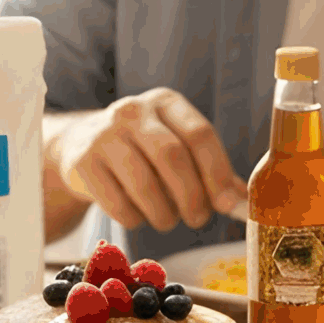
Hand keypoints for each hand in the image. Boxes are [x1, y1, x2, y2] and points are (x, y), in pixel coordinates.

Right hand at [48, 91, 247, 233]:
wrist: (80, 146)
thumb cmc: (142, 151)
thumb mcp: (176, 146)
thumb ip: (211, 172)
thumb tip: (243, 204)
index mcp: (165, 103)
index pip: (200, 134)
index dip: (217, 173)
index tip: (228, 205)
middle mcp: (132, 111)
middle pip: (172, 157)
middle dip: (192, 197)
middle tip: (197, 219)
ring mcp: (103, 134)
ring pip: (145, 184)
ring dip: (164, 214)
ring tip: (167, 219)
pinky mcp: (81, 162)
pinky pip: (117, 204)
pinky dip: (135, 219)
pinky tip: (136, 214)